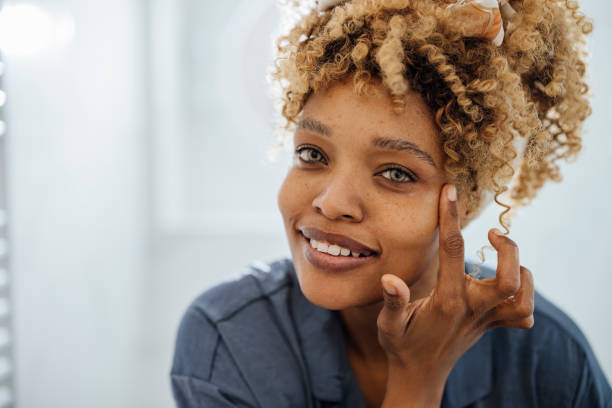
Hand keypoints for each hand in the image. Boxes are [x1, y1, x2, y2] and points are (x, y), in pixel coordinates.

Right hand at [378, 184, 534, 406]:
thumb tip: (390, 280)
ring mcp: (486, 320)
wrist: (420, 375)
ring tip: (502, 252)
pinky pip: (523, 314)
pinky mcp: (493, 327)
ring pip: (522, 296)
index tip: (449, 191)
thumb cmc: (401, 345)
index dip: (450, 216)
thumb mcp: (388, 326)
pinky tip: (509, 283)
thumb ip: (392, 302)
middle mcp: (472, 310)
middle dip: (507, 248)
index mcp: (446, 301)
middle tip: (493, 232)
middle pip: (507, 278)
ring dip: (521, 269)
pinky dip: (525, 295)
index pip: (453, 250)